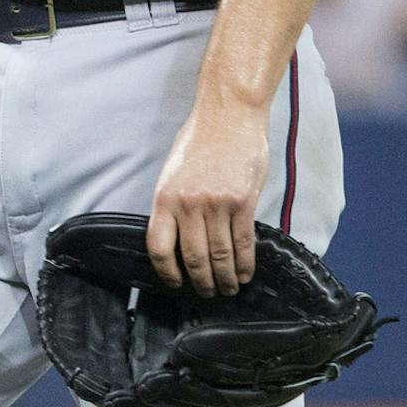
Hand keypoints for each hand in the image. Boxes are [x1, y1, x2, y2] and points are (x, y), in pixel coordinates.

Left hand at [147, 96, 268, 297]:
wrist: (229, 114)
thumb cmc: (201, 140)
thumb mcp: (174, 171)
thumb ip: (174, 204)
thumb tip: (178, 238)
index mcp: (165, 197)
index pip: (159, 247)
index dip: (168, 272)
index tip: (177, 283)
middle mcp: (188, 204)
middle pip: (193, 258)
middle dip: (202, 282)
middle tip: (209, 293)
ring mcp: (216, 203)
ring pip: (220, 255)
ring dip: (225, 278)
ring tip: (229, 288)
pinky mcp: (242, 201)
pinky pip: (244, 242)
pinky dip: (245, 263)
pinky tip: (246, 273)